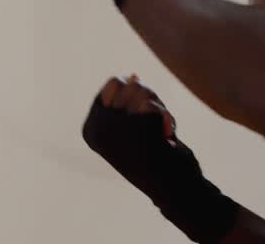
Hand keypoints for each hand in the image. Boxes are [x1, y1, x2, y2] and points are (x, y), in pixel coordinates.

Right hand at [83, 75, 186, 199]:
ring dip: (158, 109)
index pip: (114, 83)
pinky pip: (152, 104)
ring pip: (142, 91)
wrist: (174, 189)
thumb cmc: (154, 159)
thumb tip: (133, 75)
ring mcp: (115, 125)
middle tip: (151, 129)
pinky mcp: (136, 126)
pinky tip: (164, 138)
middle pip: (129, 84)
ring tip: (158, 134)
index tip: (139, 124)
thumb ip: (127, 100)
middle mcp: (97, 127)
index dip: (134, 97)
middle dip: (148, 101)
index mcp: (91, 129)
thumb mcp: (132, 128)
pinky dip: (164, 118)